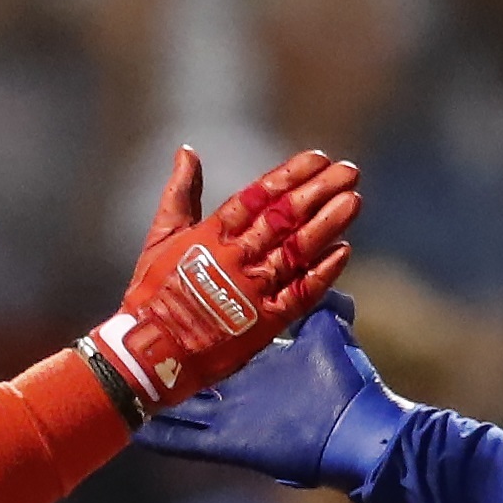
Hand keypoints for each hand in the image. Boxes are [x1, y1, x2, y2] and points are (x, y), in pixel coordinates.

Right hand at [88, 146, 357, 415]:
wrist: (149, 351)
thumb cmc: (152, 292)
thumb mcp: (161, 236)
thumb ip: (180, 192)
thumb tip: (187, 151)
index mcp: (212, 233)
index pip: (259, 196)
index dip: (290, 176)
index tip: (318, 159)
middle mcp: (236, 257)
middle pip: (285, 218)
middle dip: (319, 192)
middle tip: (349, 171)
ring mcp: (252, 290)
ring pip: (296, 250)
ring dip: (328, 225)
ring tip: (353, 201)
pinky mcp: (263, 322)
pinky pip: (299, 293)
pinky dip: (322, 273)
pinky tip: (343, 251)